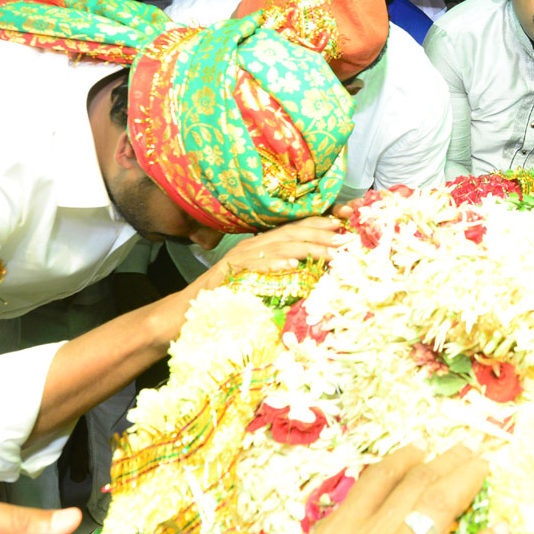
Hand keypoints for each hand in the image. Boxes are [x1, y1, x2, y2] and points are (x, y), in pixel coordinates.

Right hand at [197, 216, 343, 288]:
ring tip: (329, 254)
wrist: (189, 309)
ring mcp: (240, 256)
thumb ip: (283, 274)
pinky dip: (273, 264)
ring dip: (307, 249)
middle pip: (291, 233)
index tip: (343, 225)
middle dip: (320, 235)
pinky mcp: (229, 271)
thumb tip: (314, 274)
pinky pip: (254, 264)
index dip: (318, 224)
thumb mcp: (261, 282)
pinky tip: (291, 266)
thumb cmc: (227, 297)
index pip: (294, 228)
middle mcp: (252, 245)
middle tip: (344, 240)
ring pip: (279, 246)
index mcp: (262, 245)